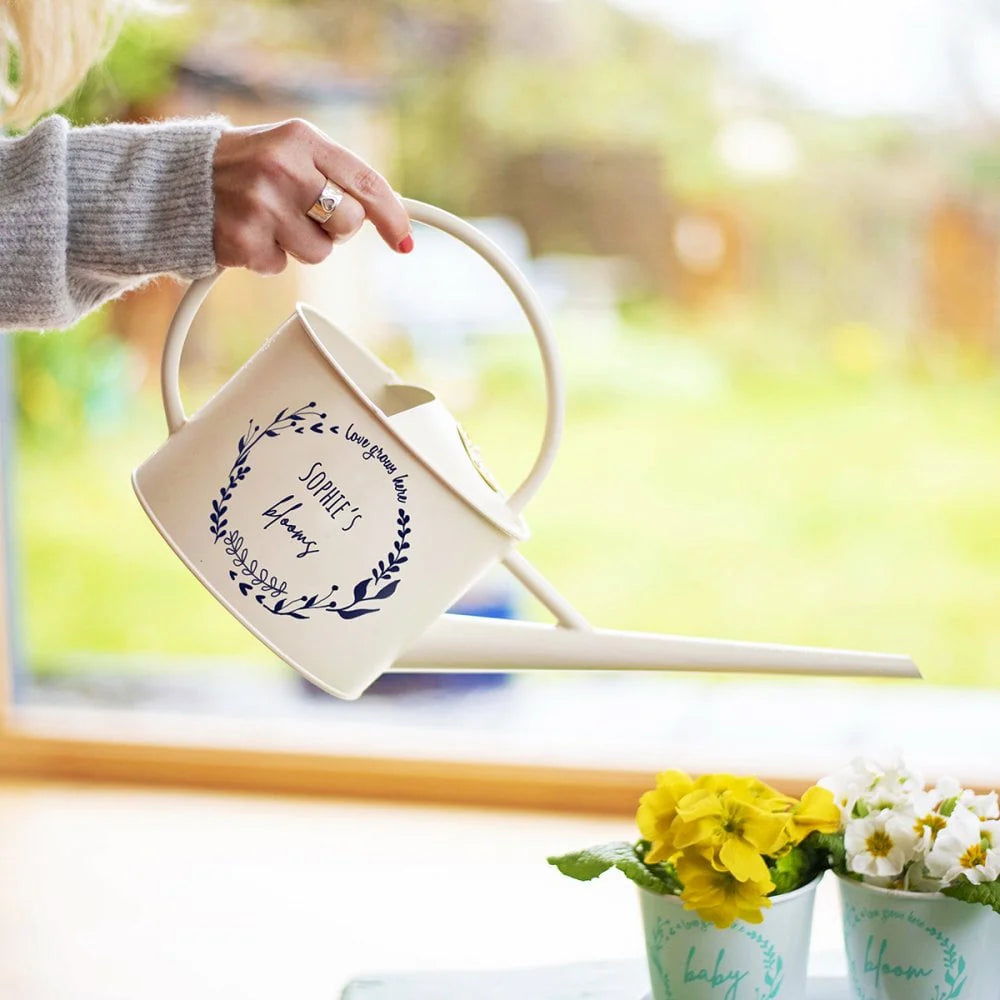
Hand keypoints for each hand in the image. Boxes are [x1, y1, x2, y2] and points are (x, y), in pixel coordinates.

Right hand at [212, 118, 412, 274]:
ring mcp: (261, 205)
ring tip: (270, 221)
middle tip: (306, 216)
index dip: (391, 216)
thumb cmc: (244, 167)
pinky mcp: (242, 240)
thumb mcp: (288, 151)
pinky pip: (280, 266)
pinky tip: (246, 234)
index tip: (405, 241)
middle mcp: (282, 168)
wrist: (173, 181)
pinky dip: (267, 258)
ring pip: (319, 253)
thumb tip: (389, 214)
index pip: (365, 182)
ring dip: (300, 246)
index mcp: (301, 139)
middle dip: (335, 230)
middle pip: (347, 224)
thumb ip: (333, 174)